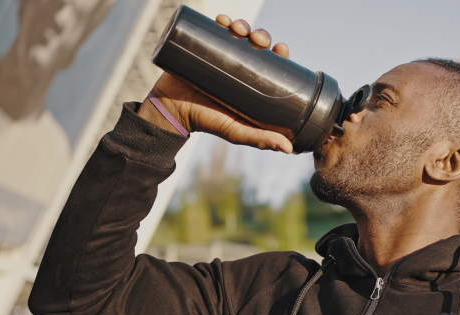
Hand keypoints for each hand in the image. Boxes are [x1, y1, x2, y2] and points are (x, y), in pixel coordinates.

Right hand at [138, 15, 293, 152]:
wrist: (172, 111)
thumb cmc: (207, 122)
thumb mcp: (236, 131)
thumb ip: (260, 139)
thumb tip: (288, 149)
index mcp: (253, 82)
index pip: (272, 63)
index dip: (280, 53)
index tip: (281, 48)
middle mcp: (239, 66)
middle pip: (257, 44)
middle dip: (261, 35)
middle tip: (258, 39)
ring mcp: (220, 55)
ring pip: (238, 33)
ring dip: (243, 24)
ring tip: (239, 29)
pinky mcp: (202, 47)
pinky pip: (213, 28)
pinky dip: (221, 20)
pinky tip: (223, 20)